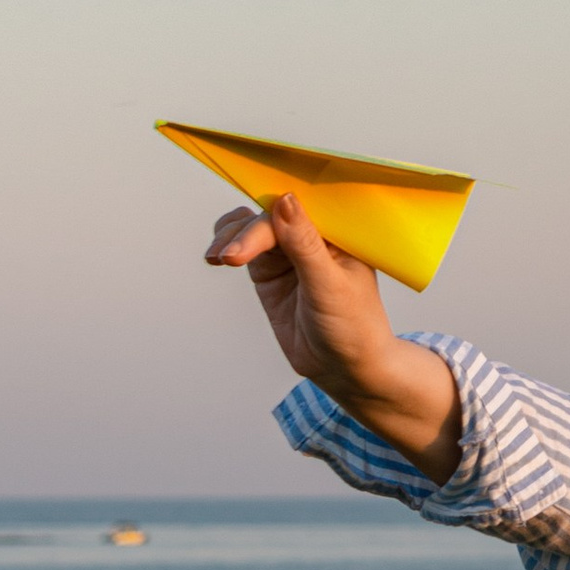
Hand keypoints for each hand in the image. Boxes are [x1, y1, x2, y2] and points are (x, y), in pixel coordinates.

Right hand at [203, 196, 462, 477]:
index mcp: (337, 231)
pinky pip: (245, 249)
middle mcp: (312, 236)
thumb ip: (304, 245)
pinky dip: (229, 247)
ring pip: (252, 228)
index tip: (248, 238)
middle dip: (244, 233)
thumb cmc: (353, 327)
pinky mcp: (270, 271)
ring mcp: (289, 252)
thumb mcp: (329, 286)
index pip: (298, 210)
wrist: (344, 368)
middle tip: (228, 257)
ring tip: (217, 257)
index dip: (270, 215)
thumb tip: (284, 200)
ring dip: (230, 236)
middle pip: (269, 216)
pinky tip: (217, 255)